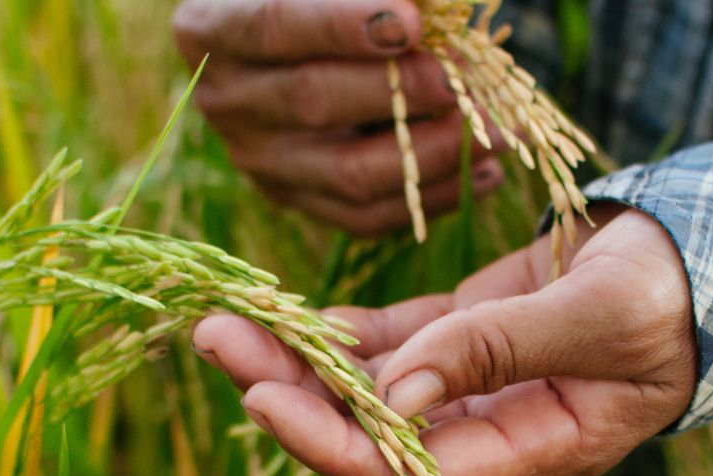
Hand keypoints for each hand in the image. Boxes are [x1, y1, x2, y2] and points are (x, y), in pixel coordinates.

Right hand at [173, 0, 504, 234]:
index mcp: (211, 28)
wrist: (286, 41)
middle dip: (405, 92)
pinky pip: (366, 216)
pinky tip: (488, 172)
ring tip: (501, 133)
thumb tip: (432, 7)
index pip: (275, 25)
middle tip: (470, 80)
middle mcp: (225, 100)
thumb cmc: (315, 1)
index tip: (412, 22)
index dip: (343, 26)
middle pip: (314, 102)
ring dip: (436, 155)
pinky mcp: (297, 199)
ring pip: (348, 175)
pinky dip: (434, 197)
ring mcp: (259, 161)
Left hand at [191, 206, 697, 475]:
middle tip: (218, 341)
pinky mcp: (464, 337)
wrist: (699, 254)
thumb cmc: (674, 293)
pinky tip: (290, 316)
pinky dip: (340, 332)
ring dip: (299, 357)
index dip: (335, 445)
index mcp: (534, 448)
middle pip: (372, 430)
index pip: (414, 475)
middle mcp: (490, 429)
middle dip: (292, 392)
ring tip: (227, 321)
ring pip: (370, 385)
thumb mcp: (600, 318)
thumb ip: (499, 352)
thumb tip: (396, 393)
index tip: (263, 400)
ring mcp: (472, 384)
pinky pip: (389, 344)